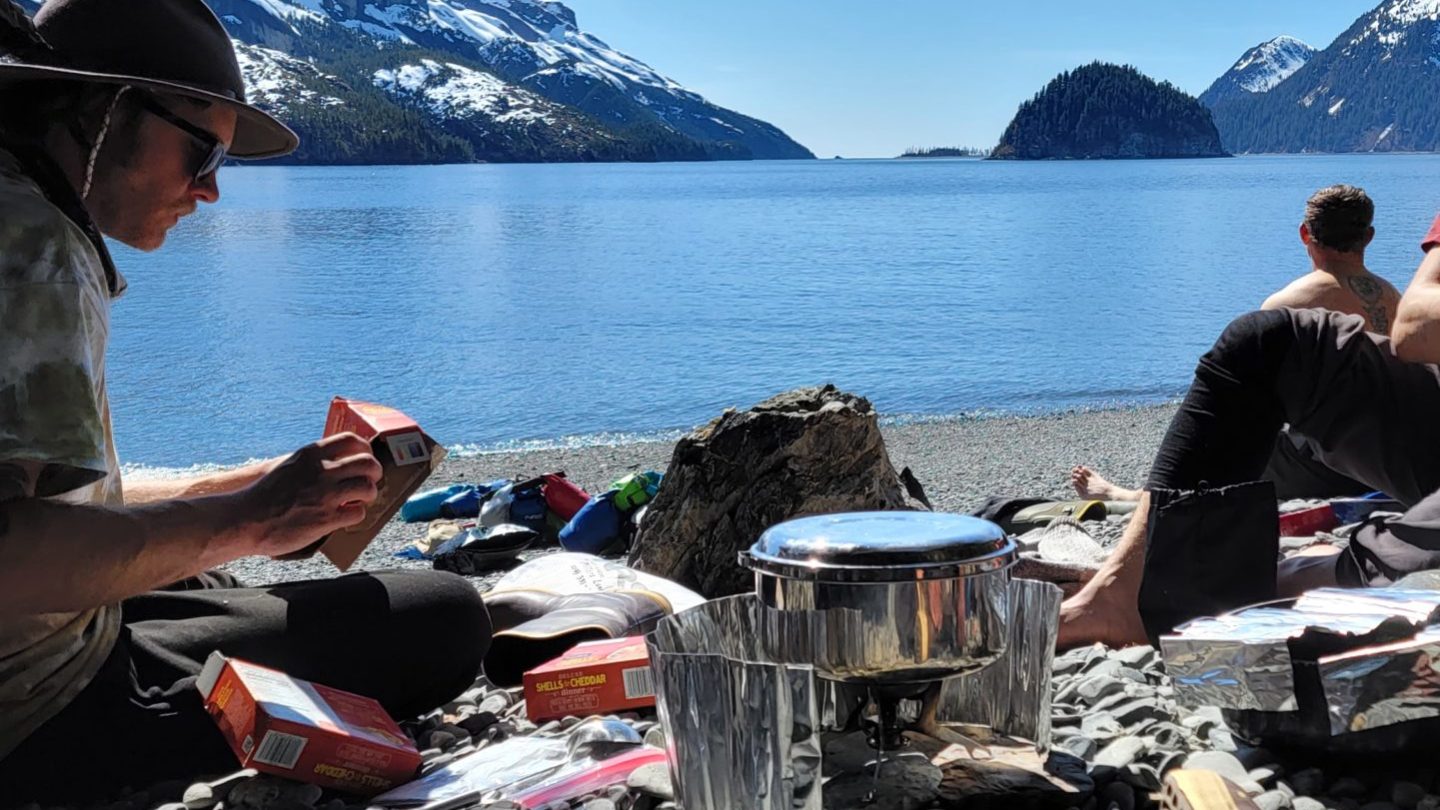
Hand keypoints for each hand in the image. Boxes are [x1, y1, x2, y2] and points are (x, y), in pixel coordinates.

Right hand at [236, 433, 382, 557]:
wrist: (246, 518)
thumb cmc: (265, 494)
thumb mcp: (289, 465)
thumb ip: (312, 462)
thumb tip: (336, 463)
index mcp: (311, 454)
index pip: (351, 440)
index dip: (365, 449)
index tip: (366, 458)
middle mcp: (322, 470)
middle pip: (367, 463)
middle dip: (374, 472)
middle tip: (372, 480)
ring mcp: (325, 494)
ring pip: (367, 487)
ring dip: (369, 494)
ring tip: (363, 499)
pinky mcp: (326, 518)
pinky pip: (358, 513)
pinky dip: (357, 514)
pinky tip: (348, 515)